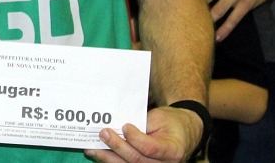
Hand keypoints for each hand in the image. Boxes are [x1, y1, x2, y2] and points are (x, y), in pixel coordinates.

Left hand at [85, 105, 200, 162]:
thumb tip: (119, 127)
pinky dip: (111, 161)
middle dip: (117, 147)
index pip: (150, 148)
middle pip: (137, 159)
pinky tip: (98, 154)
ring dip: (108, 158)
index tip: (125, 126)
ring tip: (92, 149)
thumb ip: (143, 123)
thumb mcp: (161, 117)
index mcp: (172, 149)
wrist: (182, 133)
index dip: (135, 139)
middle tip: (103, 133)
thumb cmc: (171, 122)